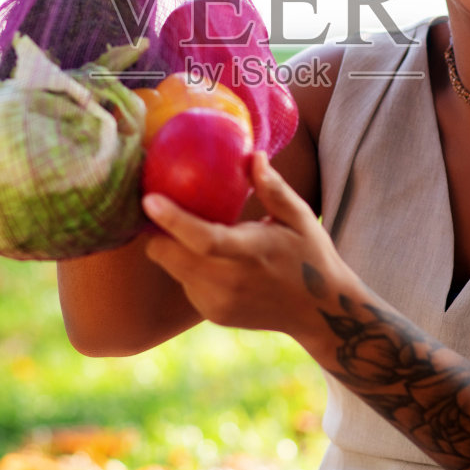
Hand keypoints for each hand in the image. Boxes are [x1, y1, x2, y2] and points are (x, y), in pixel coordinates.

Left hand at [141, 152, 349, 342]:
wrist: (320, 313)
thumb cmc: (311, 255)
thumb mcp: (300, 217)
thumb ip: (275, 189)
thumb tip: (253, 155)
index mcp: (251, 253)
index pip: (204, 239)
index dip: (172, 220)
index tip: (149, 199)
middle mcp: (229, 283)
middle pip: (169, 256)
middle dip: (156, 232)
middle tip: (157, 205)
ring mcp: (218, 303)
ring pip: (172, 269)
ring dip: (172, 248)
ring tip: (183, 226)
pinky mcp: (213, 314)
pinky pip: (185, 283)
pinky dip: (188, 266)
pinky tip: (205, 254)